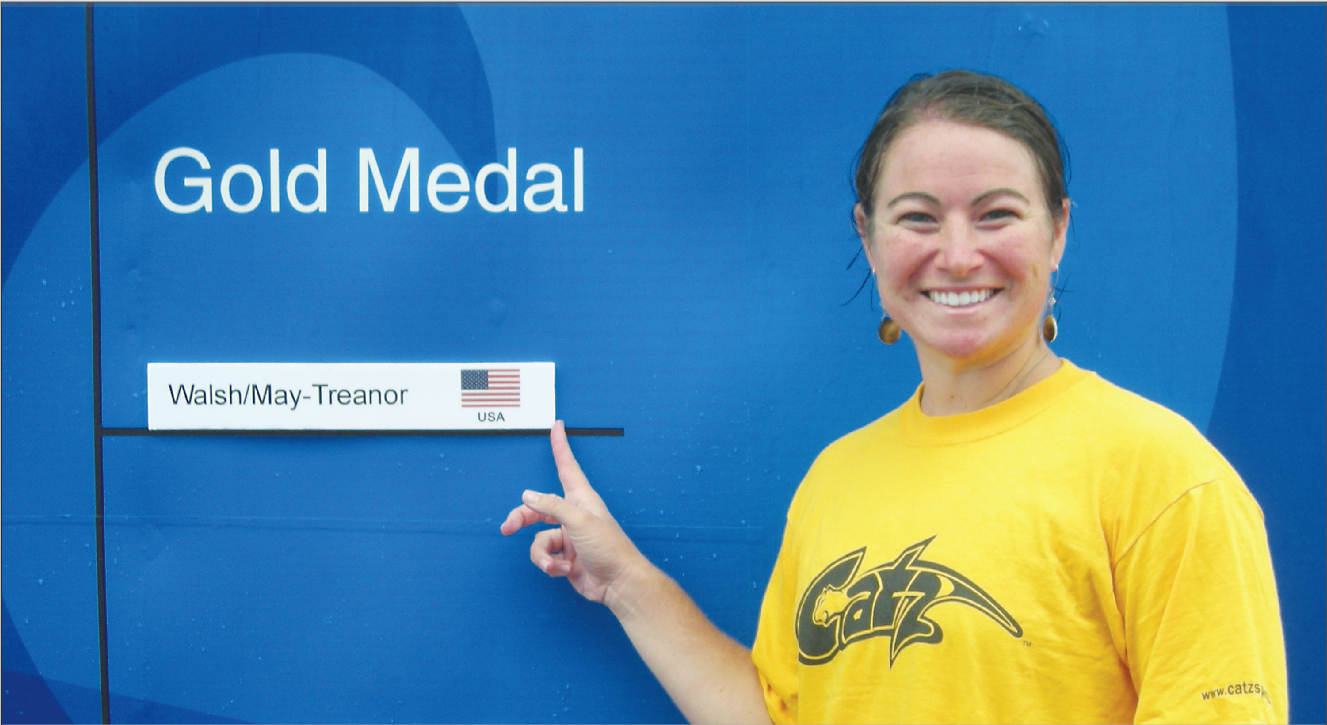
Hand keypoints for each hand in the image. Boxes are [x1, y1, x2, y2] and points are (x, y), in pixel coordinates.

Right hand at [500, 420, 642, 603]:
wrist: (618, 584)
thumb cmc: (609, 548)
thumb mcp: (579, 522)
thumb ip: (552, 506)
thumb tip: (528, 495)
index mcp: (581, 499)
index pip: (567, 466)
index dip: (560, 446)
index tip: (557, 426)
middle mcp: (573, 515)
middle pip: (538, 509)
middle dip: (522, 519)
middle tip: (507, 528)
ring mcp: (569, 537)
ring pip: (539, 539)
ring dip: (543, 554)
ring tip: (554, 564)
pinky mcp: (566, 557)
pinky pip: (545, 557)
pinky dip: (551, 566)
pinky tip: (566, 571)